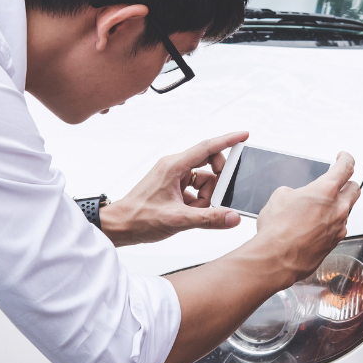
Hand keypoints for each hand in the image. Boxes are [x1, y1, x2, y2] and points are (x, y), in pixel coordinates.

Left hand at [100, 132, 247, 246]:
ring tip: (194, 212)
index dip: (228, 140)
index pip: (207, 147)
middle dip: (216, 183)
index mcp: (174, 166)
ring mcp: (172, 176)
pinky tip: (189, 214)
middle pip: (208, 164)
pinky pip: (194, 189)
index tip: (244, 136)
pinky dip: (197, 201)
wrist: (119, 226)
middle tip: (216, 199)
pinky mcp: (172, 186)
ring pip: (202, 180)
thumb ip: (209, 219)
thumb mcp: (178, 220)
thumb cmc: (140, 218)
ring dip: (205, 197)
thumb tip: (232, 217)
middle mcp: (174, 167)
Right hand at [254, 152, 360, 283]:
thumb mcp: (279, 197)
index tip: (344, 158)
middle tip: (340, 182)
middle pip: (354, 189)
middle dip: (348, 183)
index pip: (345, 167)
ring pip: (346, 211)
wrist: (276, 259)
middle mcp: (337, 209)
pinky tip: (316, 227)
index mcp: (325, 190)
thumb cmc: (277, 230)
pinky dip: (330, 225)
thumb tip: (294, 197)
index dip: (346, 159)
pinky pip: (338, 229)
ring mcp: (338, 228)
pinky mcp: (333, 244)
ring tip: (321, 209)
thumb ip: (294, 193)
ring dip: (338, 207)